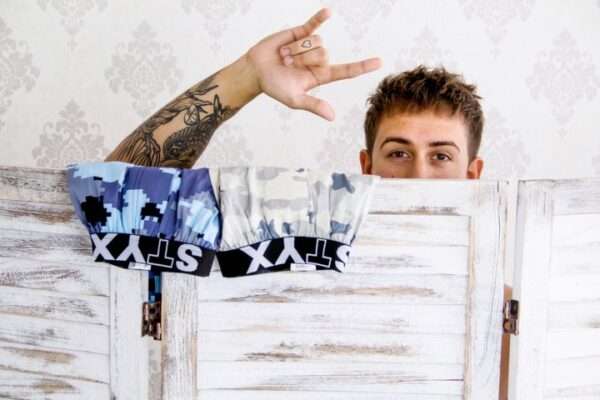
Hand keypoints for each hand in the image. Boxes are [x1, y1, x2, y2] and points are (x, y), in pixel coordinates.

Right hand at [244, 8, 381, 120]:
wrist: (256, 70)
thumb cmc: (274, 87)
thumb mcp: (294, 99)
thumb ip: (313, 105)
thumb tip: (332, 116)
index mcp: (320, 76)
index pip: (345, 71)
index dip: (362, 66)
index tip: (379, 62)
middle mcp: (318, 60)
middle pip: (324, 54)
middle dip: (304, 59)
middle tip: (288, 66)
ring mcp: (310, 45)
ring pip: (315, 41)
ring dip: (296, 50)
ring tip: (284, 56)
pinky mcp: (299, 32)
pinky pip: (313, 24)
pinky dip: (320, 18)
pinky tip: (328, 12)